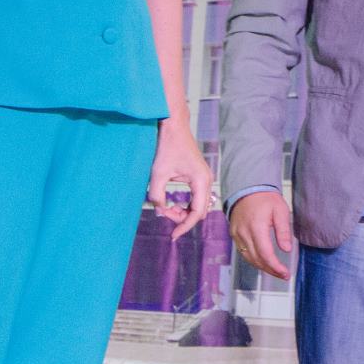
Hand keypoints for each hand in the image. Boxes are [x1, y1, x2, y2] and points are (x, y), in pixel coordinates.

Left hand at [146, 118, 213, 241]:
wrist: (173, 127)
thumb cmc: (166, 148)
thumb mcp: (157, 174)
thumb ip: (156, 196)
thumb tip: (159, 211)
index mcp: (200, 180)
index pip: (197, 212)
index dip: (185, 226)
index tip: (172, 236)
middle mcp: (207, 181)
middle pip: (200, 211)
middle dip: (182, 218)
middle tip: (164, 215)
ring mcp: (204, 178)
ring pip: (199, 205)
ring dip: (184, 211)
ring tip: (167, 209)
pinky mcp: (199, 176)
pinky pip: (197, 198)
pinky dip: (186, 204)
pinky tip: (173, 204)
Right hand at [228, 190, 295, 280]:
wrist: (247, 188)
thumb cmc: (265, 198)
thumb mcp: (280, 210)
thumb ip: (283, 231)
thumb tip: (287, 249)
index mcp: (256, 227)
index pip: (265, 254)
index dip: (275, 266)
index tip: (285, 273)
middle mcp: (244, 233)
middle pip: (256, 259)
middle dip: (270, 270)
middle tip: (283, 275)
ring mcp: (237, 235)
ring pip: (248, 258)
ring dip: (262, 267)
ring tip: (276, 271)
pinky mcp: (234, 235)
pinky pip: (243, 252)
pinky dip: (253, 260)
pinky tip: (263, 262)